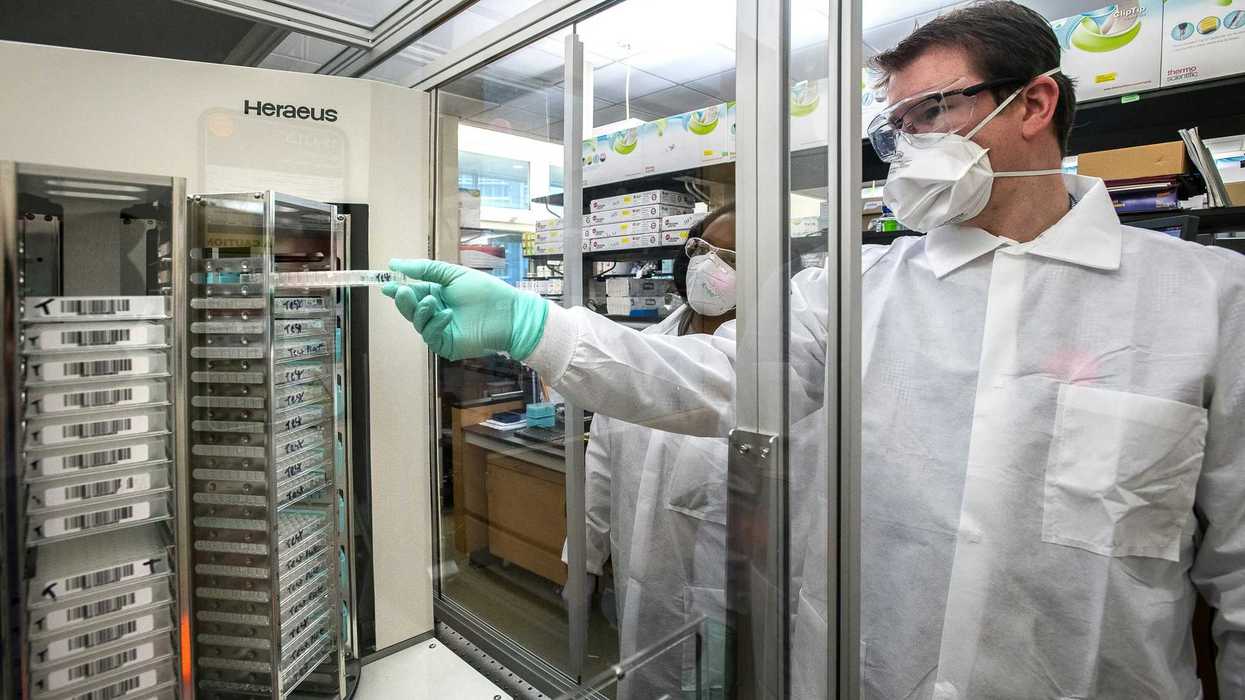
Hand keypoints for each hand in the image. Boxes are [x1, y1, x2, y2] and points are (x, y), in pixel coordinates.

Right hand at [381, 259, 548, 360]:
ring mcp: (441, 329)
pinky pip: (430, 335)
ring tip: (432, 301)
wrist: (509, 312)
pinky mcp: (446, 344)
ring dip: (420, 311)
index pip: (412, 291)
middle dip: (404, 300)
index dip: (398, 288)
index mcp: (437, 294)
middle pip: (410, 308)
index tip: (385, 283)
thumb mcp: (453, 274)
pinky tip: (447, 314)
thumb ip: (425, 270)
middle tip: (402, 291)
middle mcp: (436, 312)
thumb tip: (395, 264)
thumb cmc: (486, 291)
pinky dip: (435, 324)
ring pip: (417, 322)